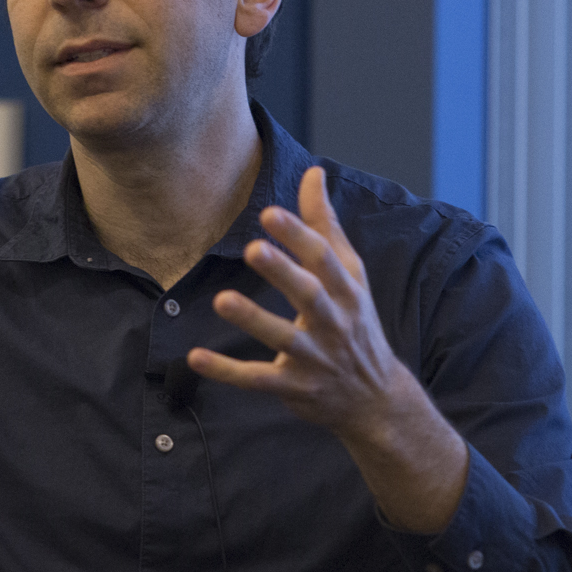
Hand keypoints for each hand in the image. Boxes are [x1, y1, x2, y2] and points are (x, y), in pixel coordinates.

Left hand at [191, 165, 468, 532]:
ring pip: (283, 339)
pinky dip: (226, 371)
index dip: (298, 236)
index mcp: (347, 291)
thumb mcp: (350, 274)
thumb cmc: (356, 322)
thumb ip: (326, 225)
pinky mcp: (294, 387)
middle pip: (309, 295)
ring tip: (221, 300)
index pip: (324, 259)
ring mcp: (314, 358)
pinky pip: (257, 380)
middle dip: (283, 272)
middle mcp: (334, 323)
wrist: (376, 398)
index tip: (271, 213)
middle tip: (253, 248)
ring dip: (253, 320)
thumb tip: (313, 173)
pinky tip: (194, 357)